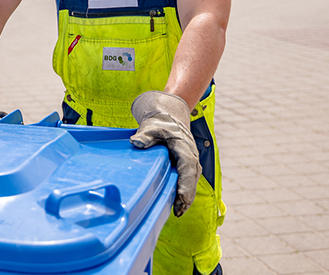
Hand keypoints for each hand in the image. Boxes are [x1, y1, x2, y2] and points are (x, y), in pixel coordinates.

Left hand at [130, 91, 200, 216]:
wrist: (169, 117)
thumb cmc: (160, 122)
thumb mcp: (151, 126)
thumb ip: (145, 135)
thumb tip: (136, 143)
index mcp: (184, 147)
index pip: (187, 167)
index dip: (185, 184)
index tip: (180, 198)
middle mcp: (191, 156)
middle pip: (191, 179)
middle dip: (186, 196)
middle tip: (177, 212)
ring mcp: (191, 162)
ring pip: (191, 182)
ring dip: (186, 197)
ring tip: (177, 212)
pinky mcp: (187, 166)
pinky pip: (188, 181)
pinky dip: (184, 193)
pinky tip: (177, 205)